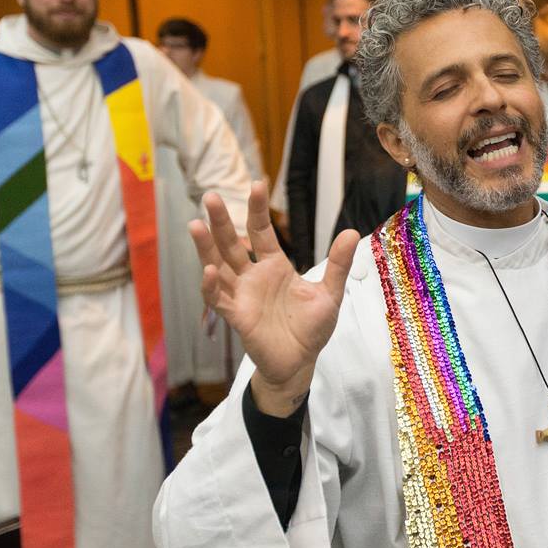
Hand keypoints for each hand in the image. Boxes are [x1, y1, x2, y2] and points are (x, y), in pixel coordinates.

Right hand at [190, 181, 358, 416]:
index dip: (257, 210)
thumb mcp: (330, 293)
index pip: (261, 232)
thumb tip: (351, 231)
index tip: (257, 184)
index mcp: (275, 267)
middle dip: (221, 221)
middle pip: (232, 243)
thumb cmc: (311, 328)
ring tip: (195, 224)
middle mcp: (254, 277)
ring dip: (207, 247)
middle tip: (211, 196)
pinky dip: (213, 286)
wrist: (301, 362)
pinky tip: (210, 270)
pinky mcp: (238, 317)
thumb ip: (337, 264)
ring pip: (219, 266)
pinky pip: (220, 299)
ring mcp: (243, 295)